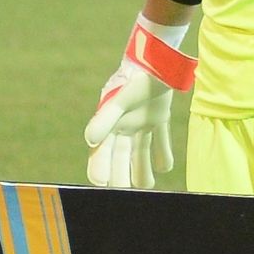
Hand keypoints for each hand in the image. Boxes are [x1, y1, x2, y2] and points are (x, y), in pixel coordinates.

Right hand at [84, 16, 193, 188]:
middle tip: (124, 192)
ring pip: (139, 151)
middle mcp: (123, 125)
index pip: (102, 151)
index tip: (101, 184)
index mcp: (109, 123)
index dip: (100, 167)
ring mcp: (141, 122)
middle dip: (121, 174)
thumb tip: (89, 141)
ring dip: (141, 168)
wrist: (155, 61)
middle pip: (120, 156)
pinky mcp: (158, 117)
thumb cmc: (132, 81)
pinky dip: (163, 153)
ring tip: (147, 185)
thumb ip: (104, 120)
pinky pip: (160, 139)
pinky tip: (165, 167)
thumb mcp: (117, 101)